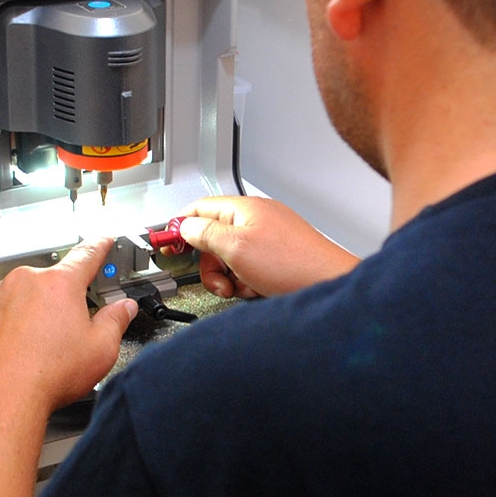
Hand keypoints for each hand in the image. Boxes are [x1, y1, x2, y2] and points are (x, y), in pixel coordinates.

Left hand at [0, 238, 137, 414]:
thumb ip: (115, 321)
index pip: (86, 255)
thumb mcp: (100, 350)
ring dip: (26, 314)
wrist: (0, 398)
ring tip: (31, 349)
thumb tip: (123, 309)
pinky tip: (9, 349)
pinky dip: (0, 325)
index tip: (101, 242)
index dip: (98, 247)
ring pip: (18, 297)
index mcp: (60, 284)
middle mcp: (25, 281)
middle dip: (57, 304)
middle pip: (49, 284)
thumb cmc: (46, 376)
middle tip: (61, 335)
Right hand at [177, 197, 359, 297]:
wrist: (330, 284)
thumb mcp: (236, 247)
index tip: (165, 243)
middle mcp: (256, 219)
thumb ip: (205, 233)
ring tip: (241, 287)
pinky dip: (247, 281)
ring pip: (230, 256)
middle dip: (210, 263)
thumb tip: (185, 226)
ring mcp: (268, 238)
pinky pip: (248, 268)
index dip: (178, 225)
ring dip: (228, 276)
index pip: (198, 207)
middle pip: (213, 237)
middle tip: (217, 280)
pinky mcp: (278, 258)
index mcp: (244, 208)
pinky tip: (257, 289)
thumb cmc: (293, 264)